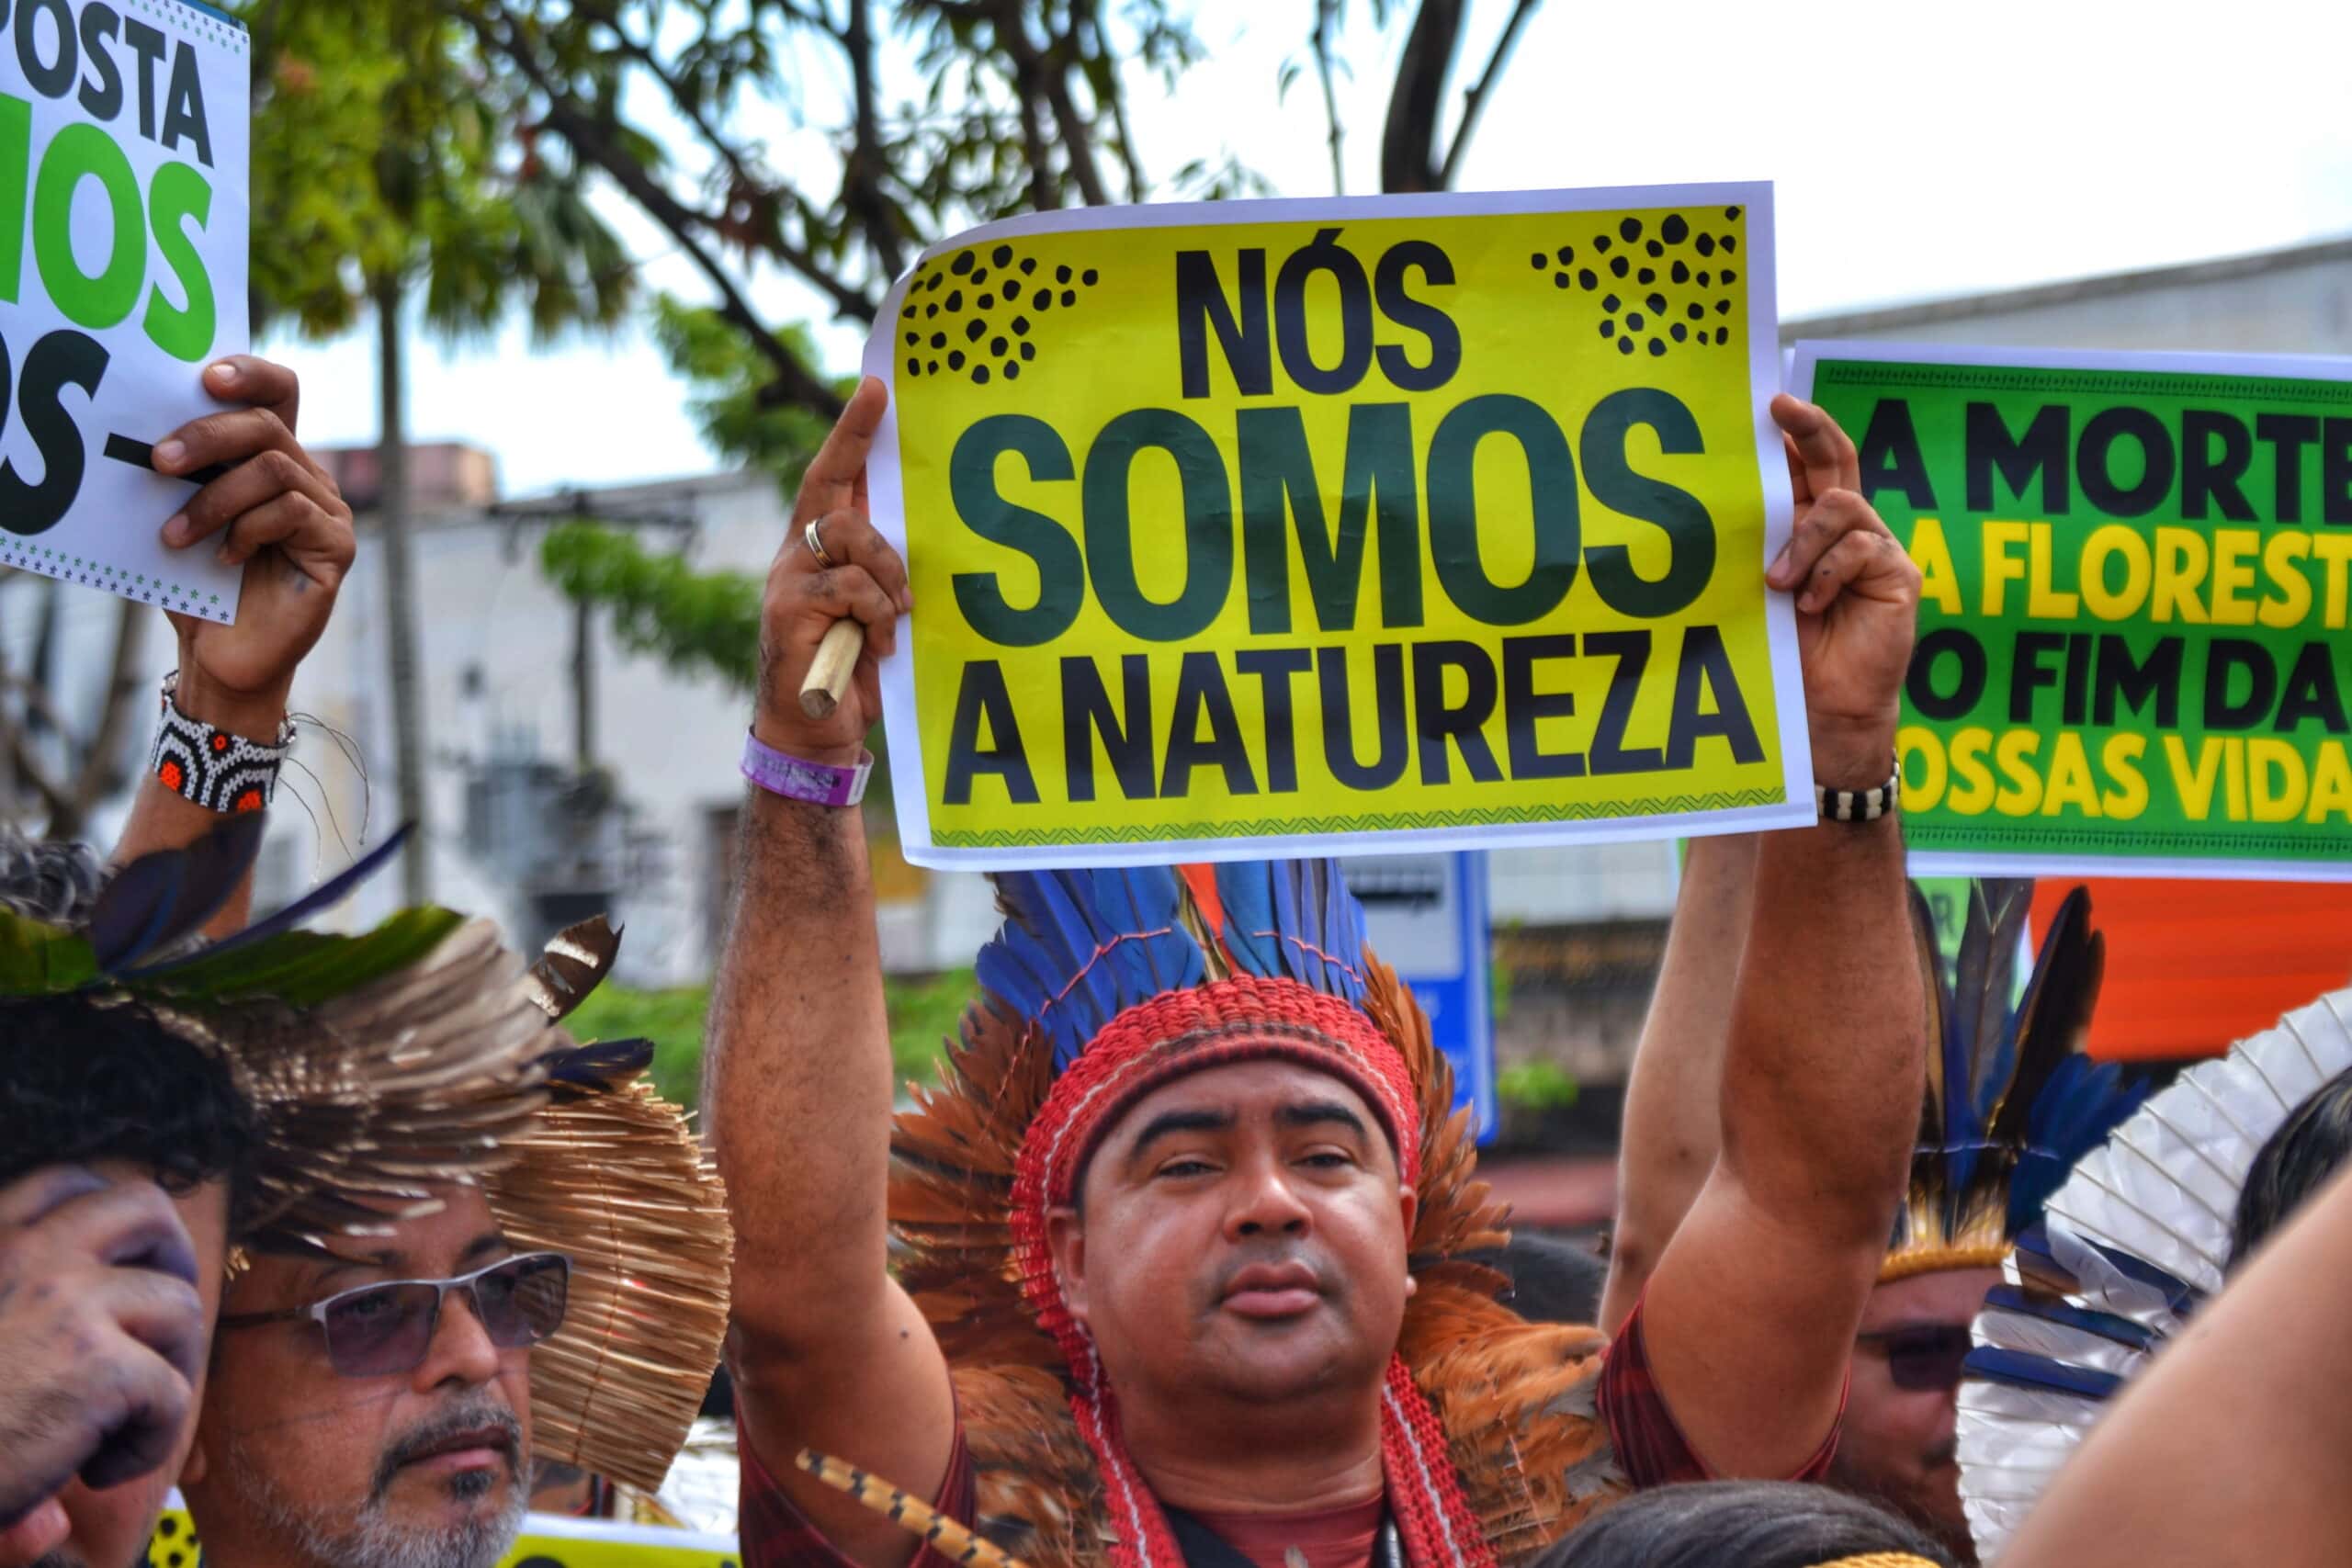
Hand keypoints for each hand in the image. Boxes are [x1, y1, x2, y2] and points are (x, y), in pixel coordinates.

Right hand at [0, 1168, 205, 1530]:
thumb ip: (15, 1292)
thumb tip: (83, 1288)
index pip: (67, 1182)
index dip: (113, 1223)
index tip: (122, 1268)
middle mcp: (24, 1254)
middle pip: (146, 1209)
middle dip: (174, 1258)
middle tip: (161, 1323)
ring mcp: (65, 1303)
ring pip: (180, 1307)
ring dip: (168, 1368)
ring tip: (119, 1419)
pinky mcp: (98, 1367)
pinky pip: (173, 1393)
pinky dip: (151, 1439)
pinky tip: (98, 1471)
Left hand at [153, 357, 356, 738]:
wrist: (221, 657)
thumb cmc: (197, 586)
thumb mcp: (179, 517)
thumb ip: (183, 475)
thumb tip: (147, 433)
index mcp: (273, 459)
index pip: (279, 393)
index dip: (252, 373)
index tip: (206, 375)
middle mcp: (308, 478)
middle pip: (268, 426)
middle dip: (206, 436)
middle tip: (156, 460)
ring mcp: (328, 512)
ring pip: (275, 468)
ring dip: (213, 499)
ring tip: (174, 536)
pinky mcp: (337, 547)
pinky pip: (291, 513)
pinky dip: (247, 530)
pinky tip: (223, 559)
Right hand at [753, 377, 909, 766]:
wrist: (813, 730)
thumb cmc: (852, 671)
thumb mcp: (877, 610)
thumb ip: (885, 570)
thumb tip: (924, 530)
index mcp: (819, 549)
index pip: (832, 473)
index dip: (852, 431)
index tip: (876, 386)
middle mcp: (797, 554)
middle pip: (837, 497)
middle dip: (871, 493)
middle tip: (901, 532)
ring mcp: (788, 577)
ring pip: (849, 536)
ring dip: (886, 577)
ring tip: (892, 622)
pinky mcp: (789, 606)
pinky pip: (850, 585)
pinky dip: (875, 614)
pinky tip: (877, 645)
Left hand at [1765, 394, 1920, 788]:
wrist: (1821, 706)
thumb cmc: (1786, 650)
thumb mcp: (1761, 586)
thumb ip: (1759, 543)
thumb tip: (1721, 492)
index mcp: (1810, 527)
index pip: (1807, 466)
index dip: (1795, 432)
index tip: (1767, 403)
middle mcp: (1847, 529)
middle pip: (1838, 459)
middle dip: (1812, 428)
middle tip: (1782, 408)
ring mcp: (1876, 548)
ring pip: (1840, 505)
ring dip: (1802, 542)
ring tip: (1779, 584)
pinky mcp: (1898, 574)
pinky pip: (1861, 548)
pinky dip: (1827, 574)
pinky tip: (1810, 605)